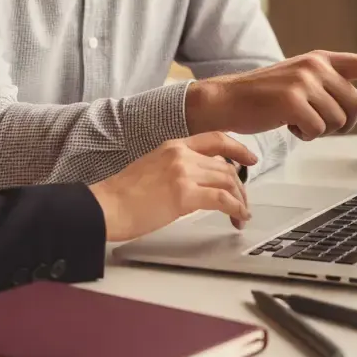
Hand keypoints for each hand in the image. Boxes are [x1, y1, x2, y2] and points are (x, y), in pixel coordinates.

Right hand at [89, 133, 257, 242]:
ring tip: (241, 214)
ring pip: (227, 181)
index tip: (250, 158)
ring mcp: (183, 173)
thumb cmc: (123, 195)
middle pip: (225, 166)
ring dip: (240, 200)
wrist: (106, 206)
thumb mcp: (153, 168)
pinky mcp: (184, 195)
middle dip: (240, 186)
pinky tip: (237, 217)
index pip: (215, 139)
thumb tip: (197, 181)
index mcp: (173, 145)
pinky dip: (235, 209)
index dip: (238, 148)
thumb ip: (177, 168)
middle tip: (243, 202)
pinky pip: (222, 200)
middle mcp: (181, 155)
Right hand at [185, 51, 356, 139]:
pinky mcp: (293, 100)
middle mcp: (316, 66)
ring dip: (321, 129)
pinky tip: (289, 126)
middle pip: (356, 105)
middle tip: (315, 120)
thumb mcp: (308, 90)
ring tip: (298, 120)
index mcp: (321, 60)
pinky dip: (305, 135)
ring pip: (339, 120)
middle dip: (341, 121)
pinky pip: (318, 130)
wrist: (229, 100)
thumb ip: (342, 93)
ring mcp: (304, 81)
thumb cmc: (267, 96)